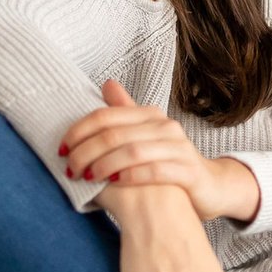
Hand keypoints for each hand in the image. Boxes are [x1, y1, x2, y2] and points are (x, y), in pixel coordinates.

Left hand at [61, 80, 232, 220]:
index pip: (105, 116)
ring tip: (87, 177)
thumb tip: (106, 84)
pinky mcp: (189, 172)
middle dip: (86, 152)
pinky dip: (131, 176)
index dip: (79, 131)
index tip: (62, 149)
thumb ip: (125, 113)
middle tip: (70, 168)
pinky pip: (156, 171)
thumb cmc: (169, 163)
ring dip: (104, 165)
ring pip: (133, 152)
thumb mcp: (145, 136)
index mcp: (150, 116)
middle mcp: (165, 128)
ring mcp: (179, 149)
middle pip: (115, 134)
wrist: (210, 187)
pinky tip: (115, 184)